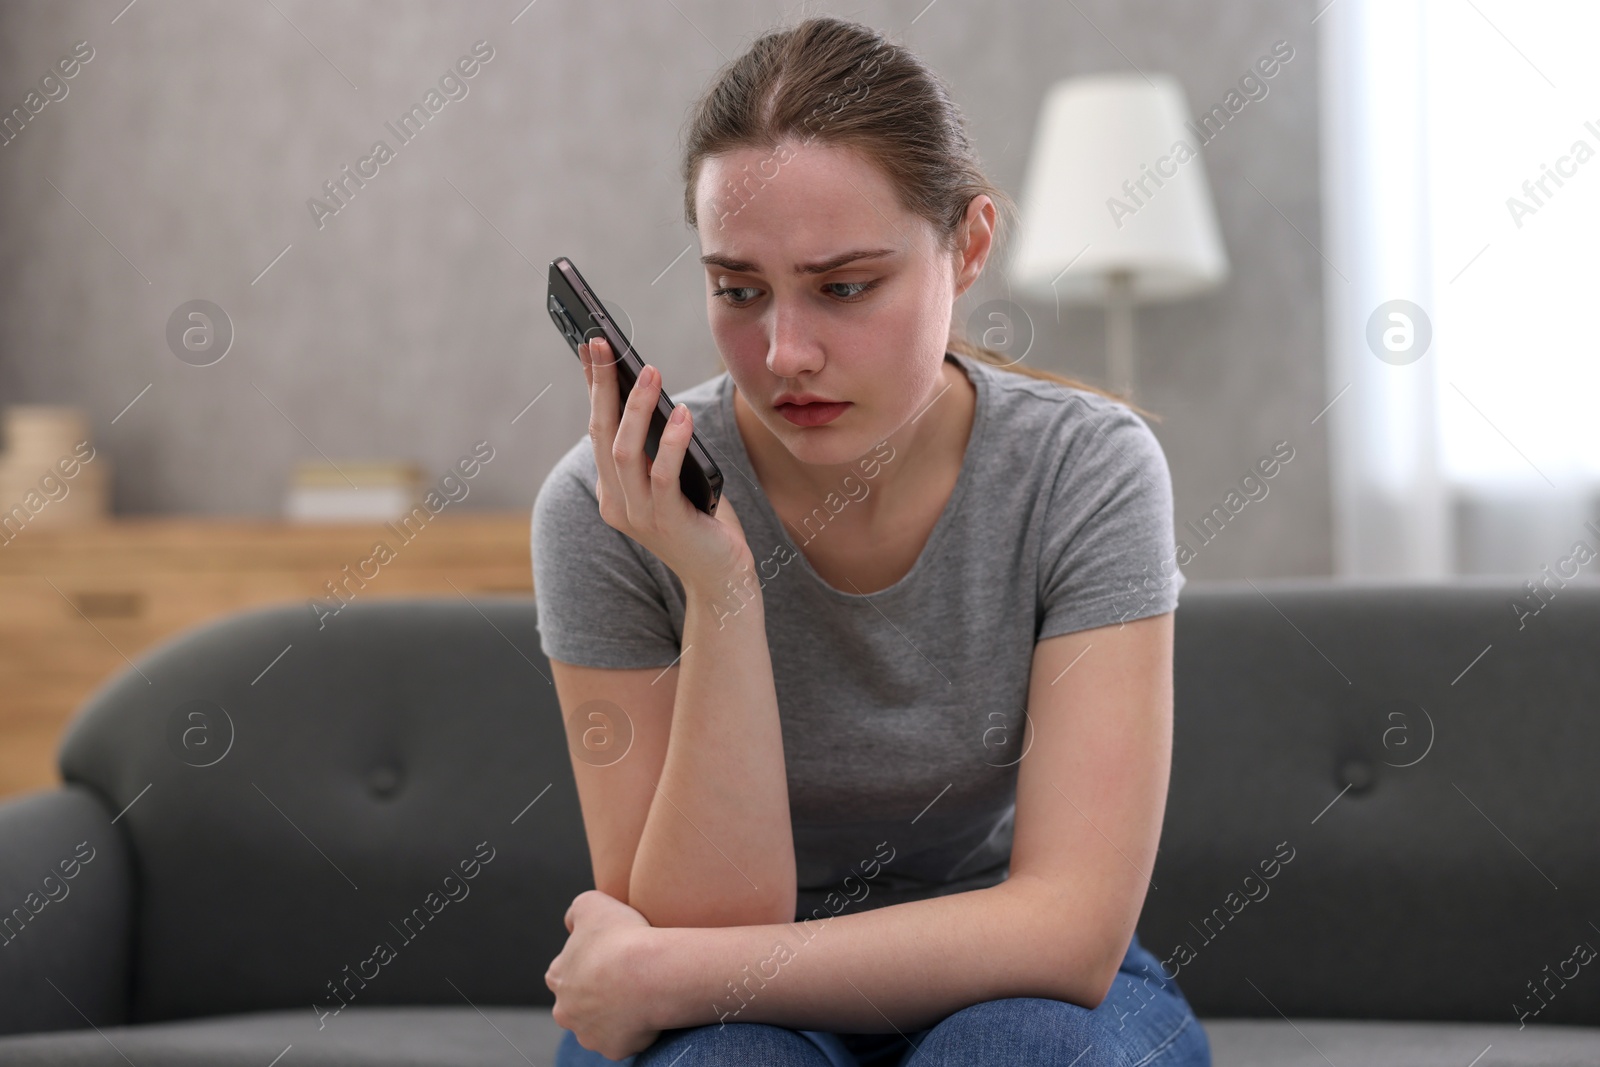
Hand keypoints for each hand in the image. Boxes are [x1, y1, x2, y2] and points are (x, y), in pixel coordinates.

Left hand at [545, 889, 662, 1059]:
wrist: (647, 974)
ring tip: (640, 993)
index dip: (590, 960)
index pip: (567, 970)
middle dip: (599, 992)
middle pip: (581, 1002)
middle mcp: (565, 1011)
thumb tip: (572, 924)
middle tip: (627, 976)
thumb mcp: (591, 903)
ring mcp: (589, 1034)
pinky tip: (648, 1011)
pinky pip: (624, 1040)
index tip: (613, 953)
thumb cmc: (620, 937)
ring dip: (615, 1013)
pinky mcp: (613, 1049)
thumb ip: (576, 911)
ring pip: (601, 1024)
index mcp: (557, 977)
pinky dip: (634, 1030)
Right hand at [581, 336, 753, 594]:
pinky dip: (671, 441)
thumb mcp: (675, 479)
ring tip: (650, 371)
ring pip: (625, 450)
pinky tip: (683, 415)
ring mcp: (638, 514)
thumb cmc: (703, 522)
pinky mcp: (666, 521)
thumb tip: (659, 395)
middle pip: (602, 434)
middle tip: (605, 345)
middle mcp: (616, 502)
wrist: (721, 580)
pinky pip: (663, 474)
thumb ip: (661, 449)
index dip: (593, 388)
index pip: (598, 430)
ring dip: (637, 408)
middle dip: (602, 387)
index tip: (591, 349)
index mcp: (612, 491)